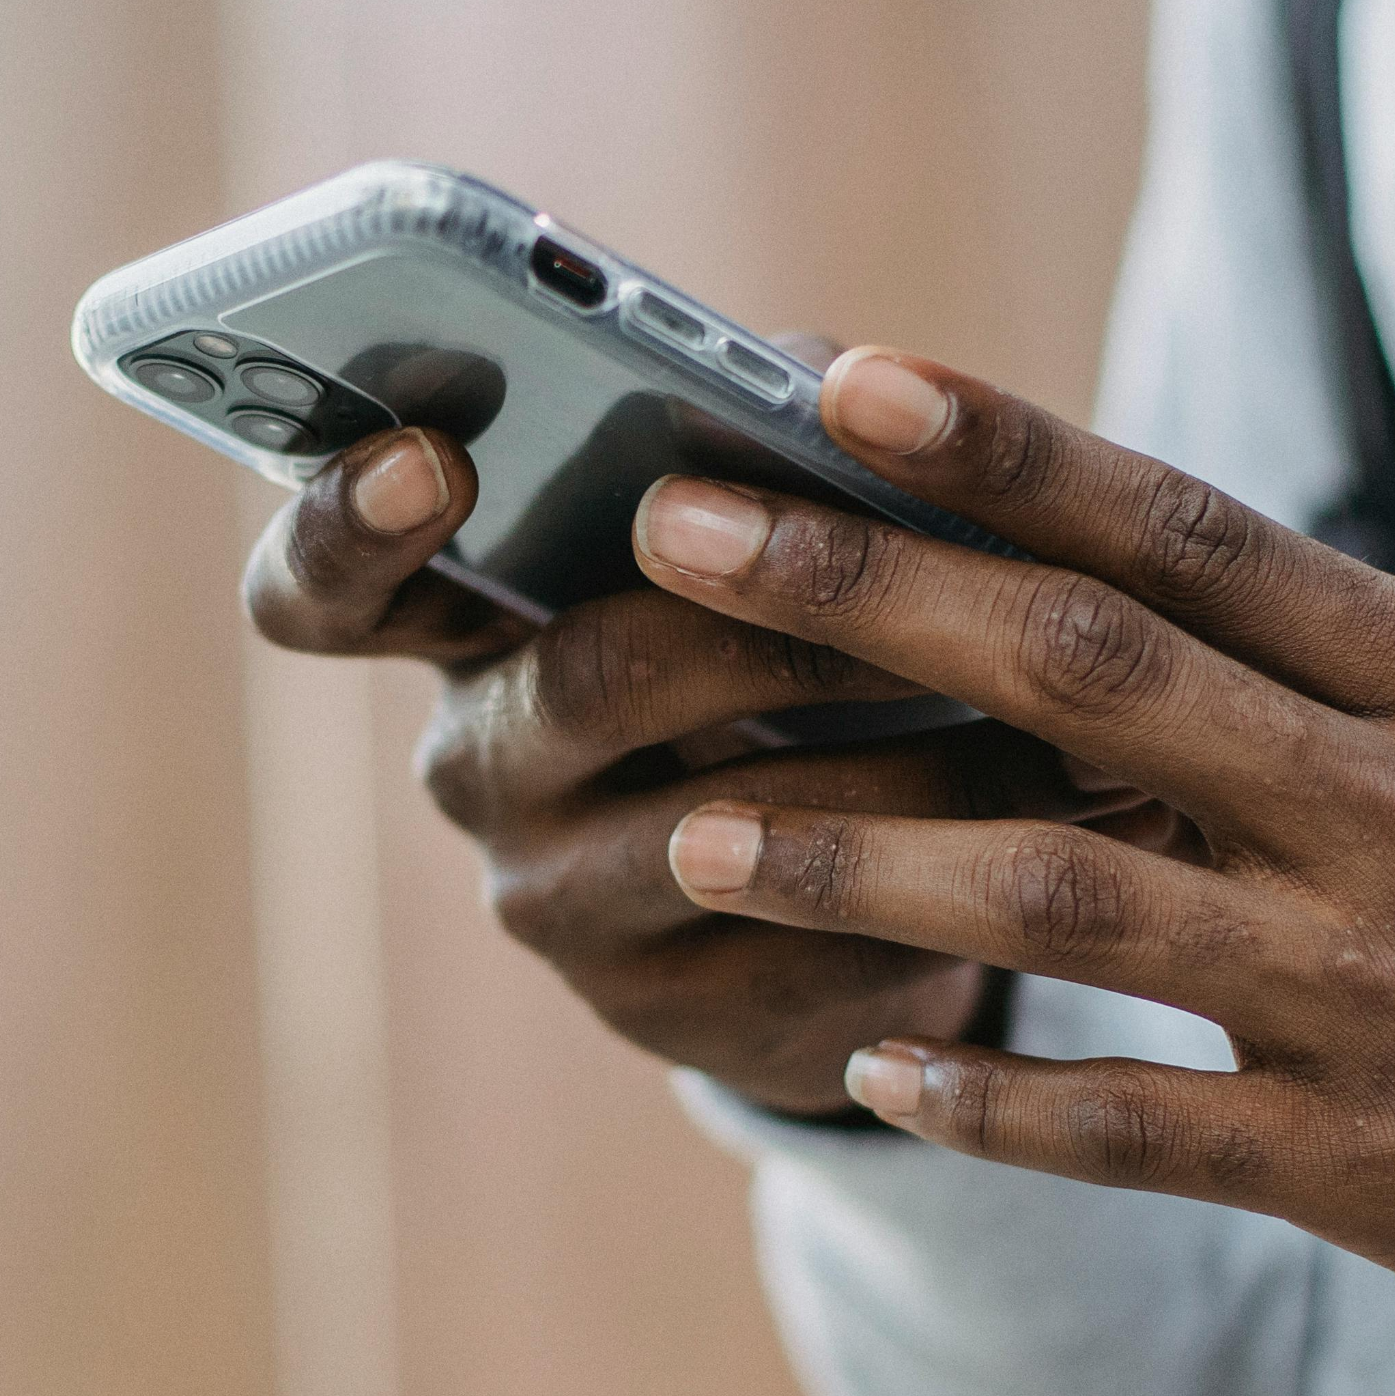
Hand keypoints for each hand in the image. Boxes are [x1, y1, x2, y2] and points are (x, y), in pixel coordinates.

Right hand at [241, 417, 1150, 1116]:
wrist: (833, 902)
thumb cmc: (781, 660)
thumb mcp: (745, 548)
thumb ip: (752, 446)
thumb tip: (824, 376)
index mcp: (456, 625)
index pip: (321, 590)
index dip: (350, 525)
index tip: (433, 459)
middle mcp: (480, 772)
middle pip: (585, 677)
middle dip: (767, 613)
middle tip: (904, 570)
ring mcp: (565, 909)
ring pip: (726, 827)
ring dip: (906, 760)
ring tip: (1058, 702)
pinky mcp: (683, 1020)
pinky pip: (822, 942)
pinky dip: (961, 866)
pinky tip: (1074, 810)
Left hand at [627, 348, 1394, 1381]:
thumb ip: (1303, 663)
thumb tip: (1055, 556)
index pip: (1191, 527)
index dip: (1002, 447)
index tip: (830, 373)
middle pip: (1092, 671)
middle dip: (863, 597)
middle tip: (676, 536)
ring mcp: (1390, 995)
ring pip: (1076, 897)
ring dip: (865, 859)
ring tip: (697, 833)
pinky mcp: (1375, 1171)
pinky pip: (1135, 1128)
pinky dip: (992, 1093)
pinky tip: (862, 1064)